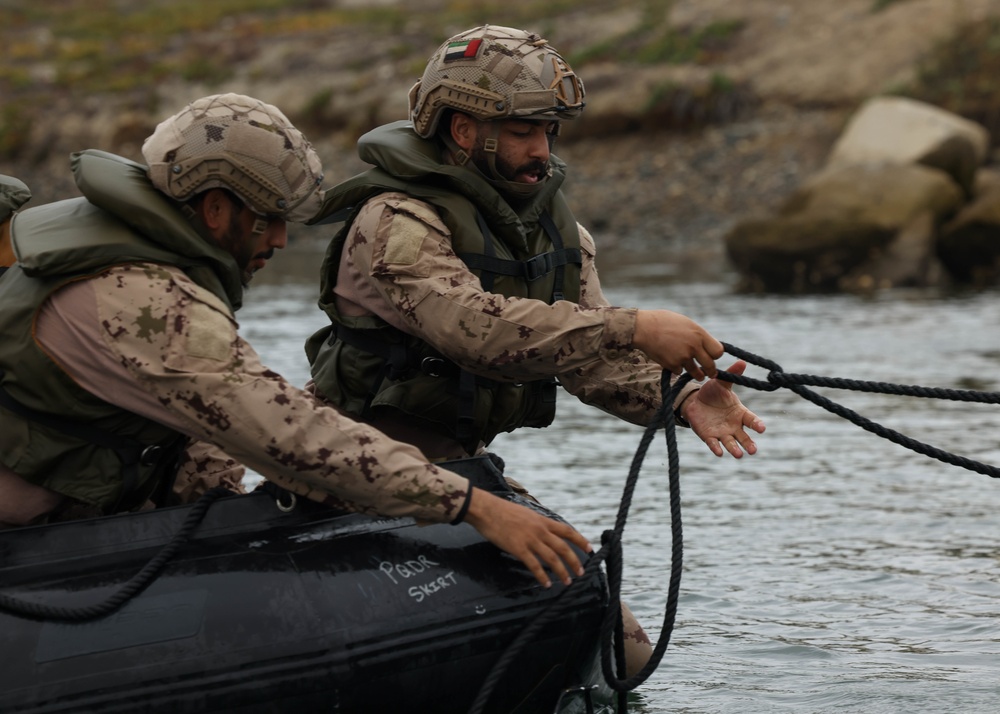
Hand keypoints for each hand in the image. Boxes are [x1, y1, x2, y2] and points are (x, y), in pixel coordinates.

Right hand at [463, 488, 591, 587]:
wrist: (486, 509)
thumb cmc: (502, 511)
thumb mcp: (525, 513)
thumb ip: (536, 523)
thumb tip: (543, 530)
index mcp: (542, 520)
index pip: (567, 531)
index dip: (580, 540)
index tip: (589, 548)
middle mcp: (540, 530)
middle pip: (563, 547)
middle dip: (574, 561)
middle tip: (581, 572)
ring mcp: (530, 539)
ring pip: (552, 558)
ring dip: (562, 571)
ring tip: (567, 581)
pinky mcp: (518, 548)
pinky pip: (534, 565)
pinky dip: (542, 576)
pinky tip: (546, 583)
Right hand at [632, 310, 723, 380]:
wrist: (643, 328)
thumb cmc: (663, 322)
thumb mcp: (686, 323)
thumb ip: (697, 335)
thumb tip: (706, 345)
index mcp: (699, 334)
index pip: (718, 351)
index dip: (715, 356)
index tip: (712, 357)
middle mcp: (694, 346)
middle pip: (710, 366)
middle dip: (710, 371)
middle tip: (710, 373)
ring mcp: (683, 357)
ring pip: (696, 373)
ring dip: (696, 373)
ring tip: (696, 374)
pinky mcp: (672, 365)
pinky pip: (679, 371)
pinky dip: (676, 368)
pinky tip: (671, 360)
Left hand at [682, 360, 765, 457]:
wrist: (695, 401)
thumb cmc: (713, 392)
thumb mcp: (721, 382)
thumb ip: (732, 375)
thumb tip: (742, 362)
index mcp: (740, 413)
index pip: (751, 420)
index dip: (757, 424)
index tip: (762, 428)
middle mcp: (733, 425)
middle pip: (744, 437)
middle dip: (749, 443)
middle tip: (753, 450)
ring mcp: (722, 432)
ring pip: (730, 443)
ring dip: (734, 449)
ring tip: (738, 455)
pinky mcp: (709, 437)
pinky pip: (714, 444)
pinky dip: (716, 448)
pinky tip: (719, 453)